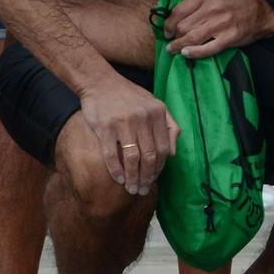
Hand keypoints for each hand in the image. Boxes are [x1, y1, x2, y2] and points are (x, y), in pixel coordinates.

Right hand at [77, 70, 178, 194]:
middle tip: (142, 190)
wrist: (101, 82)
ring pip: (133, 158)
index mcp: (157, 113)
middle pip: (150, 156)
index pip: (163, 148)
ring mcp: (123, 123)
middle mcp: (143, 118)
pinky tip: (118, 179)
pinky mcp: (105, 128)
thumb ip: (168, 126)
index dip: (160, 167)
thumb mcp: (155, 104)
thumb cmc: (129, 96)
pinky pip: (112, 154)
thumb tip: (173, 153)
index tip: (154, 179)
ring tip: (131, 188)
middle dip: (147, 177)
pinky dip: (116, 170)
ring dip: (133, 178)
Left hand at [164, 0, 273, 57]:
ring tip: (174, 50)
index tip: (167, 31)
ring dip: (178, 46)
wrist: (261, 12)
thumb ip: (197, 3)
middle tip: (171, 42)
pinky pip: (206, 49)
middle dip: (173, 36)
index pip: (179, 10)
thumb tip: (172, 18)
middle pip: (183, 26)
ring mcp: (222, 23)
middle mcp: (214, 7)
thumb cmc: (234, 4)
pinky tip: (187, 54)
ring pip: (191, 38)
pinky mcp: (229, 37)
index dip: (169, 23)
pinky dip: (193, 53)